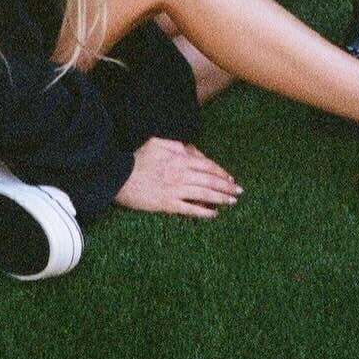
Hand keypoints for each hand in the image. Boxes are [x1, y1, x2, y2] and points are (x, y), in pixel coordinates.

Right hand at [114, 137, 241, 217]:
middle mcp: (180, 174)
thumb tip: (192, 151)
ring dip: (220, 199)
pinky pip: (190, 209)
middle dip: (227, 187)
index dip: (221, 172)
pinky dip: (203, 212)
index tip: (230, 179)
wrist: (120, 177)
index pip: (207, 165)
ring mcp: (175, 190)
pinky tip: (214, 214)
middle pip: (209, 180)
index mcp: (179, 158)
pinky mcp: (167, 204)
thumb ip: (178, 145)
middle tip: (239, 192)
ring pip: (204, 194)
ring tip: (232, 202)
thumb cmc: (138, 159)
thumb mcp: (158, 143)